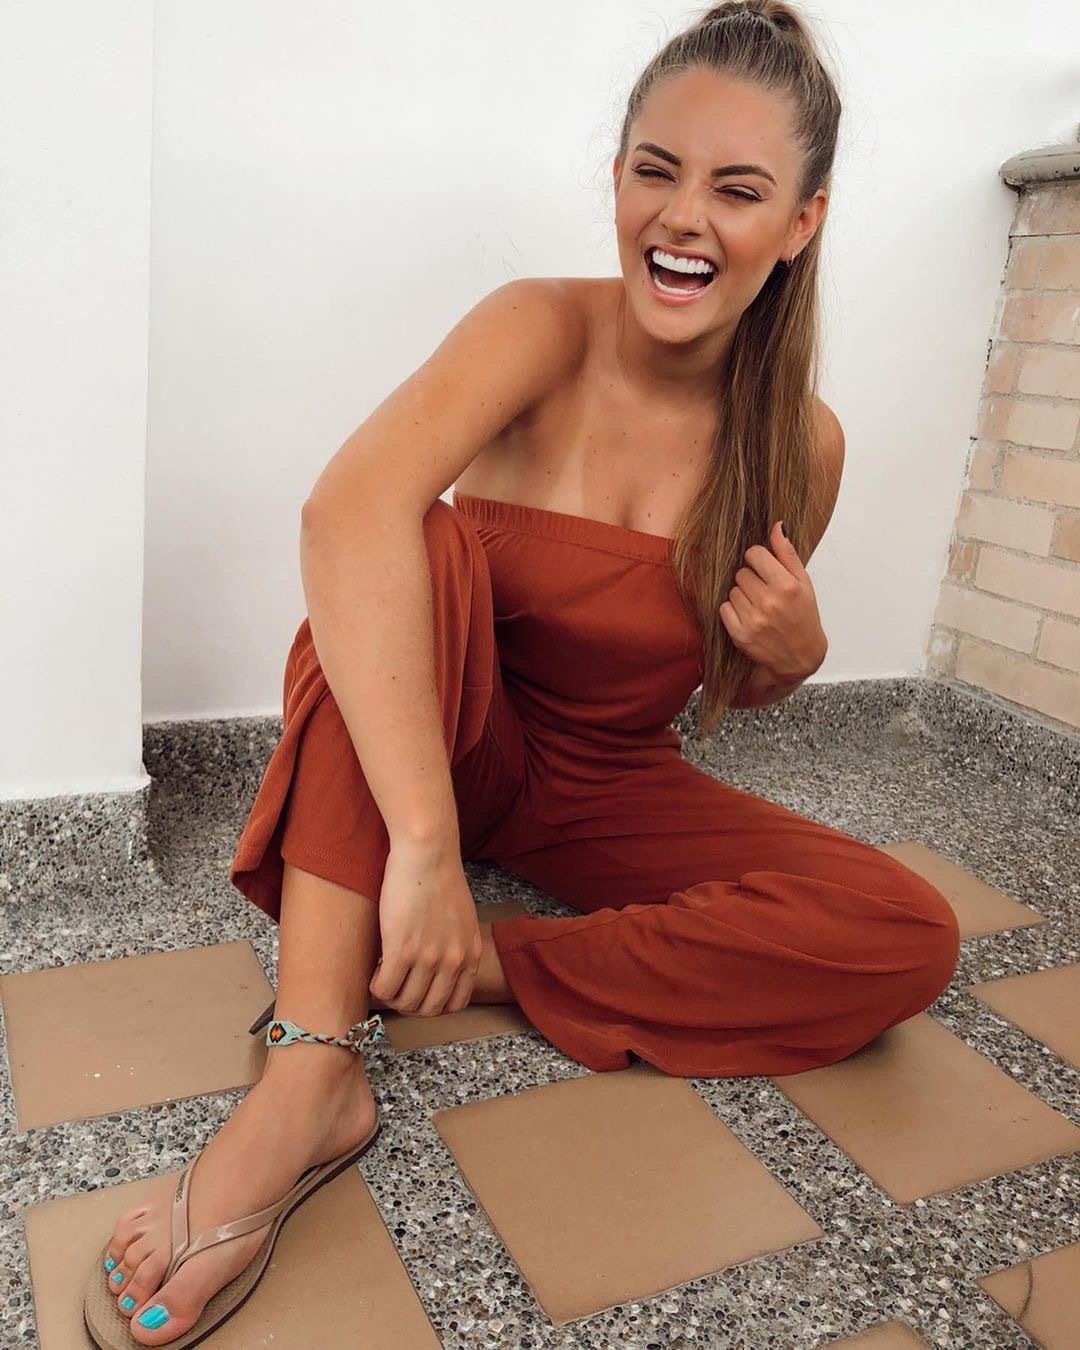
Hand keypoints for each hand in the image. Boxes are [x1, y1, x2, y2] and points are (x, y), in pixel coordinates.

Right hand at [369, 838, 481, 1016]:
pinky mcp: (402, 950)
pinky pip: (385, 988)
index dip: (432, 1004)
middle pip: (428, 1008)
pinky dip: (377, 986)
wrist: (427, 854)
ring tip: (384, 976)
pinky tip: (375, 970)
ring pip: (405, 1003)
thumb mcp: (462, 919)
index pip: (455, 1004)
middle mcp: (453, 962)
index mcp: (471, 955)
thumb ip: (456, 946)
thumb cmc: (440, 878)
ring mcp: (429, 959)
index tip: (418, 992)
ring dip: (391, 996)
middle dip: (409, 1004)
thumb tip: (438, 967)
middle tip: (397, 987)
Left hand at [719, 521, 826, 681]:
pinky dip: (733, 611)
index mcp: (786, 586)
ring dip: (742, 595)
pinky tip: (749, 617)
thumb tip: (777, 526)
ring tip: (758, 606)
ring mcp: (753, 619)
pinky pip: (724, 608)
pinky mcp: (740, 635)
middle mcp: (769, 602)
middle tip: (764, 592)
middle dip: (751, 579)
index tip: (765, 569)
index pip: (754, 554)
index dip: (758, 560)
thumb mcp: (803, 583)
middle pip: (741, 572)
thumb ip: (787, 554)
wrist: (801, 656)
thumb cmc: (804, 617)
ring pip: (732, 590)